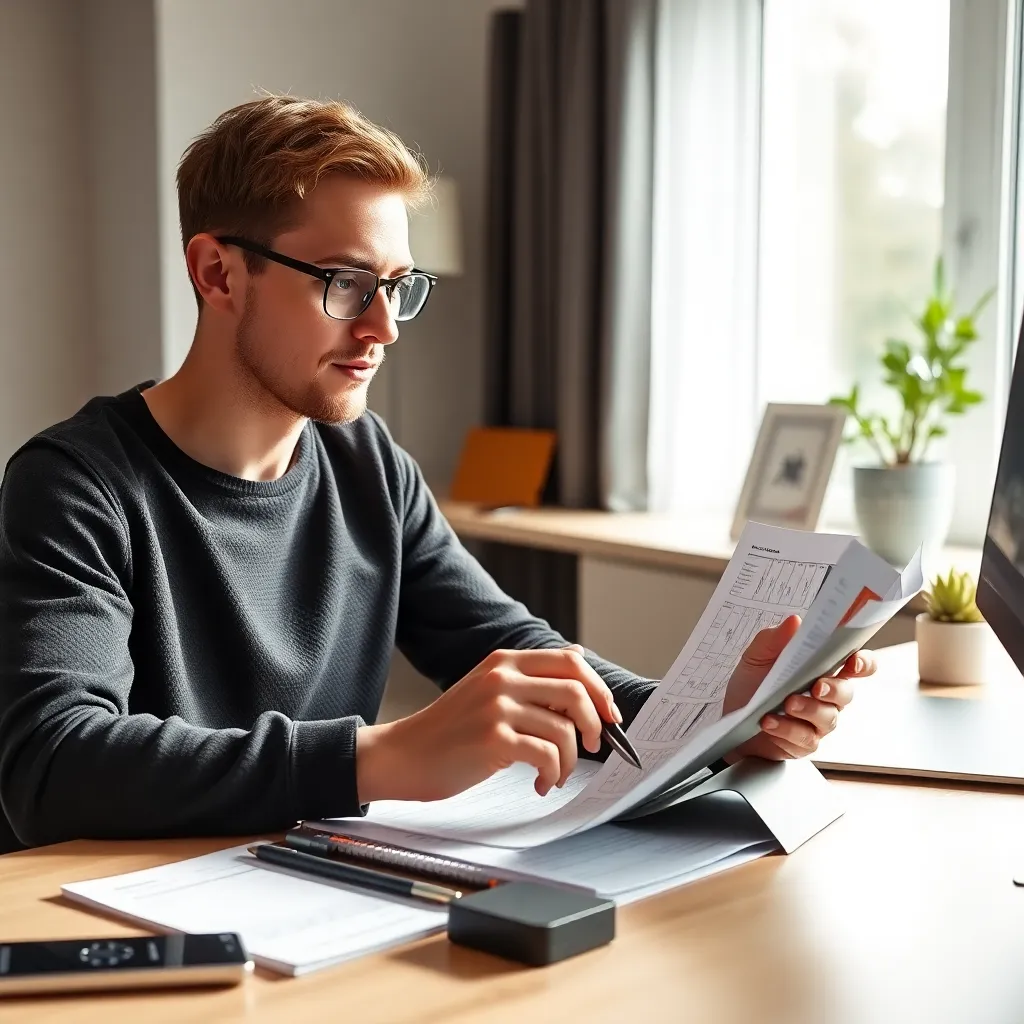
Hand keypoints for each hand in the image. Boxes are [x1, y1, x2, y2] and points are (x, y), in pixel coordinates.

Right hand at [356, 646, 619, 802]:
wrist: (404, 755)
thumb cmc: (449, 730)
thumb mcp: (487, 688)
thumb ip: (529, 677)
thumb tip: (578, 660)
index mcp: (504, 661)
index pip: (571, 661)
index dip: (599, 688)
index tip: (609, 715)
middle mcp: (503, 677)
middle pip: (576, 691)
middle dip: (595, 724)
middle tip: (593, 747)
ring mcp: (498, 707)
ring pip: (565, 730)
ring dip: (571, 760)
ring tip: (556, 774)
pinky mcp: (494, 739)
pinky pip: (547, 756)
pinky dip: (553, 775)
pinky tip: (541, 784)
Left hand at [721, 614, 874, 761]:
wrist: (730, 716)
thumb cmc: (751, 684)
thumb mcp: (756, 656)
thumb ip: (774, 639)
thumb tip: (795, 621)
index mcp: (821, 670)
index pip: (856, 666)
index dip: (863, 663)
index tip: (853, 661)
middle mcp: (826, 697)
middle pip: (846, 693)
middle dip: (834, 688)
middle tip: (816, 686)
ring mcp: (817, 722)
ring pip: (827, 717)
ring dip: (807, 709)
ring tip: (786, 704)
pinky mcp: (804, 743)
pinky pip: (804, 738)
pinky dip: (786, 729)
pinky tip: (769, 722)